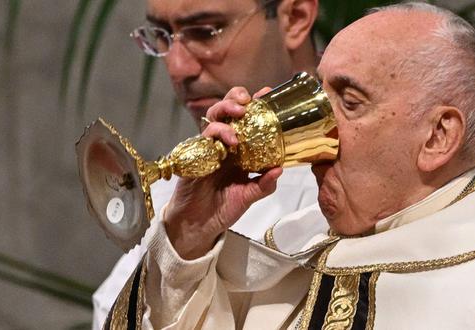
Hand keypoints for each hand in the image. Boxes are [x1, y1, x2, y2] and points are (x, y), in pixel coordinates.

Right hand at [164, 87, 281, 259]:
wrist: (200, 225)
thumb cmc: (223, 208)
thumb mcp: (249, 196)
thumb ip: (264, 184)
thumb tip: (280, 169)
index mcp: (239, 150)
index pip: (247, 120)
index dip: (256, 104)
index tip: (267, 92)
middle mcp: (223, 144)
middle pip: (227, 110)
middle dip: (236, 98)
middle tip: (247, 100)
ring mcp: (208, 148)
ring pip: (213, 118)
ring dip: (226, 111)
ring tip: (239, 115)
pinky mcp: (195, 156)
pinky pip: (203, 138)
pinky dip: (216, 134)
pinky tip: (229, 141)